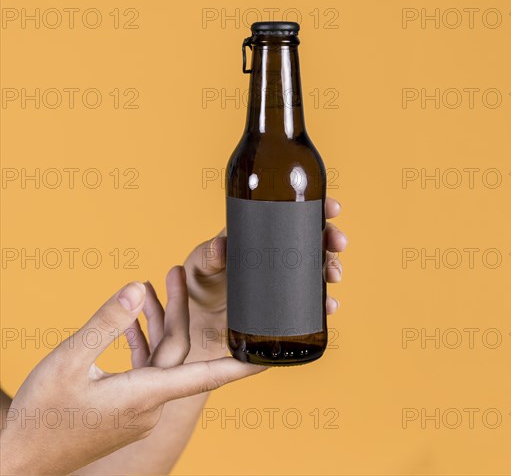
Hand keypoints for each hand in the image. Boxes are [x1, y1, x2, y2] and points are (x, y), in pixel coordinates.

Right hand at [0, 276, 263, 475]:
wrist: (19, 461)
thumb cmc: (41, 416)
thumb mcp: (69, 362)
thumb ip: (106, 324)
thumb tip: (135, 291)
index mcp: (144, 394)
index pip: (206, 375)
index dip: (240, 366)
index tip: (268, 355)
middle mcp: (150, 403)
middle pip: (177, 349)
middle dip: (180, 310)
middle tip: (176, 272)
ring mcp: (139, 409)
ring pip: (162, 358)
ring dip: (159, 323)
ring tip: (149, 288)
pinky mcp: (127, 409)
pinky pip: (146, 369)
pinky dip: (143, 343)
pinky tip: (133, 321)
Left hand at [183, 198, 346, 354]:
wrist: (195, 323)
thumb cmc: (197, 284)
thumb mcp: (200, 264)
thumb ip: (208, 255)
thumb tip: (221, 247)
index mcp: (259, 235)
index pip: (293, 215)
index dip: (316, 209)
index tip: (332, 208)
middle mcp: (276, 256)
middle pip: (313, 241)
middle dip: (331, 239)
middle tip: (337, 244)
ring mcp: (282, 282)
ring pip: (317, 270)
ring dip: (332, 269)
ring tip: (332, 277)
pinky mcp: (284, 308)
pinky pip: (311, 303)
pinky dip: (324, 304)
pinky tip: (328, 306)